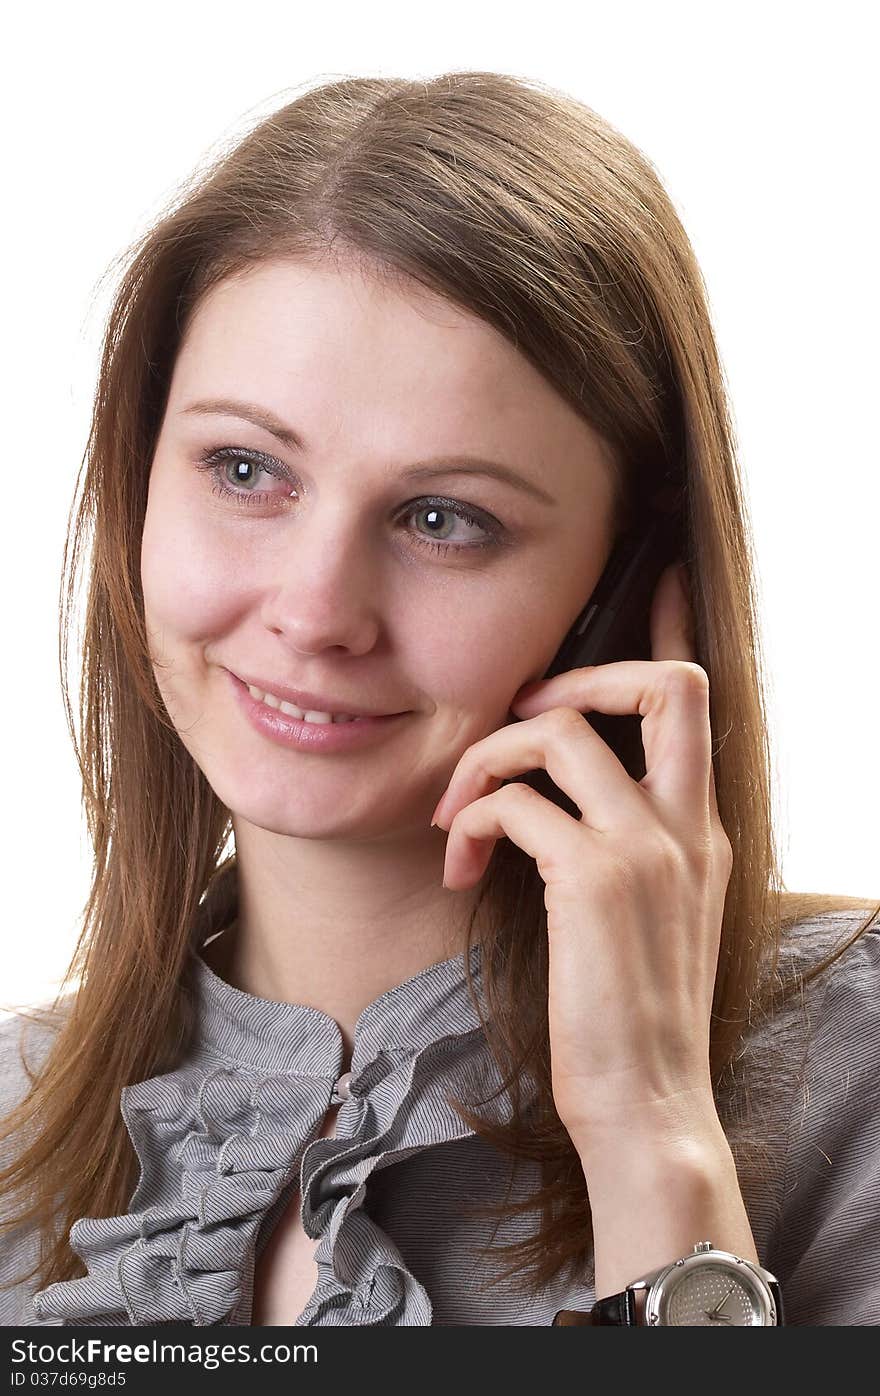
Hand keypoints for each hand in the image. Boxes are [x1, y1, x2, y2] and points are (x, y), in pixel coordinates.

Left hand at [429, 562, 732, 1148]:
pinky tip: (459, 864)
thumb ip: (631, 850)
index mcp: (700, 830)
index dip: (671, 631)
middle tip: (523, 708)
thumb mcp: (652, 918)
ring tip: (457, 813)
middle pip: (662, 682)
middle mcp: (686, 825)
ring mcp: (645, 849)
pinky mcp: (593, 881)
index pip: (699, 704)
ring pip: (559, 730)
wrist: (647, 1103)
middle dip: (582, 669)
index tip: (652, 584)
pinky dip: (472, 819)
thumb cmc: (631, 1016)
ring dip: (487, 757)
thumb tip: (563, 804)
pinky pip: (516, 802)